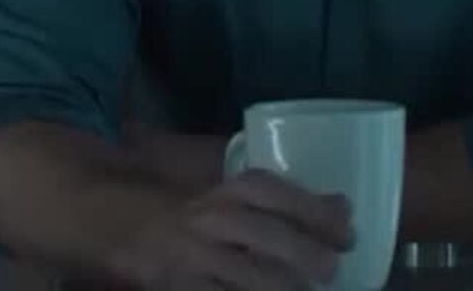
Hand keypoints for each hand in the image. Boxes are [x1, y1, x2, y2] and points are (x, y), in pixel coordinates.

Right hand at [107, 169, 355, 289]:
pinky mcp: (181, 288)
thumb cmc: (198, 214)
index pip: (275, 194)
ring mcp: (195, 256)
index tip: (347, 233)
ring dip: (286, 289)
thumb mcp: (238, 199)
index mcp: (228, 191)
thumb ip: (288, 204)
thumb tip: (343, 208)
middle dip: (307, 257)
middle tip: (330, 272)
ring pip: (251, 277)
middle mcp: (212, 219)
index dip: (315, 212)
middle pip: (267, 236)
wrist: (125, 226)